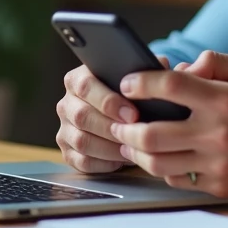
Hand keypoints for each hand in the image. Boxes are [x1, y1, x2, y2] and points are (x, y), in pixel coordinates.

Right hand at [56, 56, 168, 172]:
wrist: (119, 116)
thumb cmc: (129, 95)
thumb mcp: (137, 78)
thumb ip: (147, 70)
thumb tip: (162, 65)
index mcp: (78, 79)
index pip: (86, 86)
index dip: (109, 101)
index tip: (133, 114)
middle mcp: (67, 103)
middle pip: (82, 116)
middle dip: (112, 127)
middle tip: (136, 134)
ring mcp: (65, 129)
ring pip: (82, 141)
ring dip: (110, 147)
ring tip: (133, 148)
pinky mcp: (68, 153)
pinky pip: (82, 161)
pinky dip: (105, 163)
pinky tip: (122, 158)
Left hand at [109, 51, 227, 199]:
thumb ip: (218, 61)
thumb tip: (187, 65)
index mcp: (225, 99)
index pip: (169, 87)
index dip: (140, 82)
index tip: (128, 81)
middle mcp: (218, 133)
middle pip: (151, 131)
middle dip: (126, 124)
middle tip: (118, 118)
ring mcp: (218, 163)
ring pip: (158, 162)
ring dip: (136, 150)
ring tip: (130, 140)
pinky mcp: (221, 185)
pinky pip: (177, 180)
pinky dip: (162, 168)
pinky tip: (159, 157)